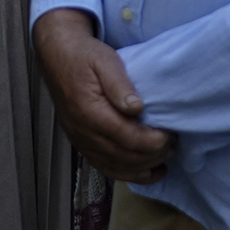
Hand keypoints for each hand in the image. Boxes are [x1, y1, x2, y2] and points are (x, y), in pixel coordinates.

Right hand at [33, 11, 172, 179]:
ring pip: (116, 167)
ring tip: (164, 157)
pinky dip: (128, 174)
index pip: (126, 138)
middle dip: (153, 155)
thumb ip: (119, 84)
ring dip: (144, 167)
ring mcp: (80, 140)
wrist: (57, 55)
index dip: (152, 142)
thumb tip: (137, 108)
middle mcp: (82, 131)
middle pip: (124, 156)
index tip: (169, 134)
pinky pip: (106, 168)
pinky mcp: (81, 143)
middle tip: (172, 144)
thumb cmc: (83, 56)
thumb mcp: (104, 60)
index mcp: (88, 111)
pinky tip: (146, 171)